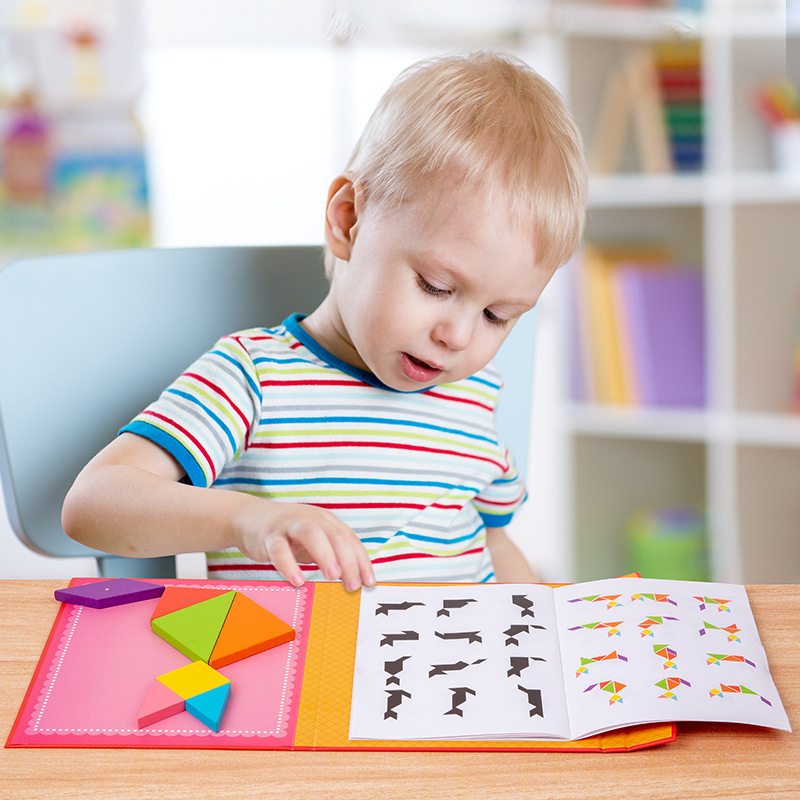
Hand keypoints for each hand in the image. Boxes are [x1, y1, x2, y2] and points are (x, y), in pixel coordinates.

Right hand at [234, 499, 375, 590]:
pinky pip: (279, 549)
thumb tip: (353, 582)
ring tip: (333, 576)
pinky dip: (289, 565)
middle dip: (348, 561)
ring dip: (325, 555)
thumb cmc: (287, 535)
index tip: (369, 583)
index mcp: (326, 521)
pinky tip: (297, 580)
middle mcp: (311, 519)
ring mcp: (290, 525)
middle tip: (353, 585)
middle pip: (335, 536)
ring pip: (311, 534)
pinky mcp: (269, 535)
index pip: (350, 539)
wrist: (249, 518)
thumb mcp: (313, 541)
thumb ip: (331, 556)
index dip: (362, 561)